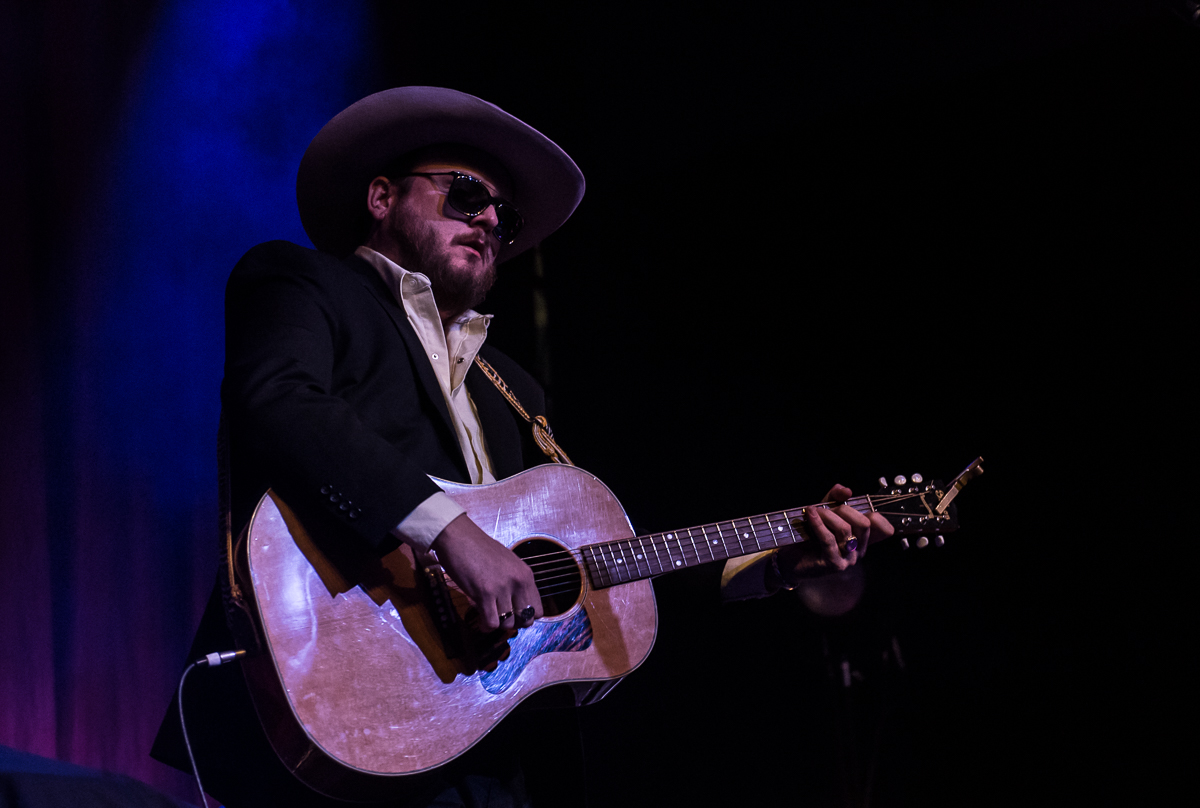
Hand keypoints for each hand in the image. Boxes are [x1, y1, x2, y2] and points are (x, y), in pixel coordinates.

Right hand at [430, 514, 543, 630]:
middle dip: (513, 623)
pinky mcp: (484, 593)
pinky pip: (491, 623)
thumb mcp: (508, 563)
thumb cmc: (480, 549)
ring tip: (488, 614)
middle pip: (526, 621)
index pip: (539, 611)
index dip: (526, 616)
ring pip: (507, 624)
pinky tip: (480, 620)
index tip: (514, 614)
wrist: (459, 537)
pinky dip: (485, 626)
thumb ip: (515, 583)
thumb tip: (516, 606)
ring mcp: (502, 588)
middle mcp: (518, 582)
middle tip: (501, 617)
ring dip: (497, 623)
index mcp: (526, 574)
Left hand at [775, 484, 893, 583]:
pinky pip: (829, 539)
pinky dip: (818, 523)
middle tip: (826, 507)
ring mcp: (848, 560)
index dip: (876, 515)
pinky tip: (810, 514)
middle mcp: (859, 551)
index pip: (885, 529)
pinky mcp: (833, 564)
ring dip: (827, 515)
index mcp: (863, 540)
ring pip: (845, 529)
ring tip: (813, 510)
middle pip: (864, 523)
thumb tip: (846, 490)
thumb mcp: (825, 512)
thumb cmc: (809, 535)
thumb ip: (836, 498)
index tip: (853, 505)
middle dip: (844, 509)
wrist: (790, 559)